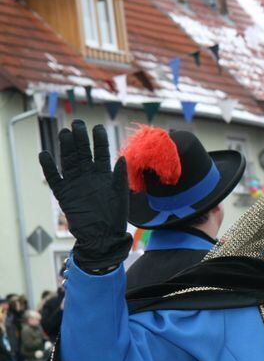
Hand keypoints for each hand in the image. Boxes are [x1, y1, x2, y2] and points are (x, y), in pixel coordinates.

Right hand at [39, 121, 130, 272]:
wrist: (102, 237)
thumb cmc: (115, 217)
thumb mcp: (121, 195)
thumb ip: (120, 176)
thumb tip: (122, 157)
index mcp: (104, 175)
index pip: (101, 153)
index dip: (99, 141)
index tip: (98, 127)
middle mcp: (89, 176)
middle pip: (82, 153)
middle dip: (80, 139)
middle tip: (77, 124)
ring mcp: (75, 183)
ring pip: (68, 161)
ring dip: (66, 148)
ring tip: (64, 133)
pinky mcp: (64, 194)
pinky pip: (55, 178)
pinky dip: (49, 168)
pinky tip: (44, 155)